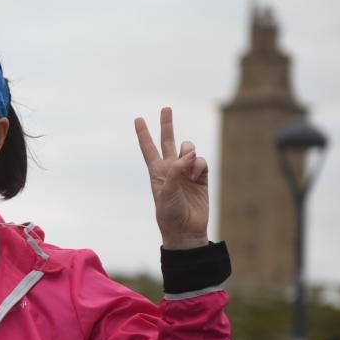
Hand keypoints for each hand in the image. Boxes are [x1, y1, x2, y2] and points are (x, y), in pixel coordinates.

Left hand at [134, 107, 208, 249]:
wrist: (185, 230)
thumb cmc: (169, 213)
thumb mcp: (166, 190)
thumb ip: (176, 170)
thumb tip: (190, 154)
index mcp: (157, 171)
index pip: (148, 148)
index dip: (143, 134)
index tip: (138, 119)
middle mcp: (171, 169)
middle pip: (168, 141)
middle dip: (167, 125)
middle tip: (166, 108)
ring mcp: (186, 172)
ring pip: (188, 149)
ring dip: (189, 152)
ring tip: (188, 166)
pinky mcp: (201, 178)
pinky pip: (201, 162)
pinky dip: (199, 166)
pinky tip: (196, 176)